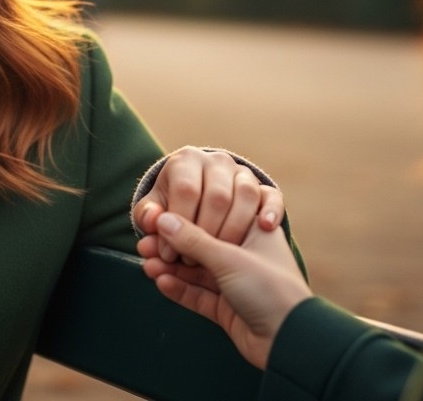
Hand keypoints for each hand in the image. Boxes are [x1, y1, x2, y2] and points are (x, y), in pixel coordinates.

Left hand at [133, 147, 283, 263]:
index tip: (169, 255)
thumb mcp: (155, 214)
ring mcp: (242, 173)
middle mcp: (216, 161)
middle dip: (204, 234)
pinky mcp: (263, 188)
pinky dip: (272, 210)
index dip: (178, 225)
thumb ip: (150, 219)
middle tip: (192, 262)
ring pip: (246, 195)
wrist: (197, 203)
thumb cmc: (170, 212)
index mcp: (185, 161)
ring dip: (234, 229)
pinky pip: (272, 196)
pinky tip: (265, 226)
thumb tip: (153, 220)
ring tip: (219, 255)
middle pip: (217, 196)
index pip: (186, 190)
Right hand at [136, 204, 311, 368]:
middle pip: (203, 246)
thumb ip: (192, 239)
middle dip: (173, 245)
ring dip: (172, 267)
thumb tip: (163, 220)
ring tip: (147, 263)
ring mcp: (237, 284)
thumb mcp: (228, 257)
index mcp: (255, 232)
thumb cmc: (271, 289)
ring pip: (198, 272)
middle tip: (145, 244)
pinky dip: (180, 288)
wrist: (290, 341)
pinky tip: (161, 282)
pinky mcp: (228, 310)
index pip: (217, 216)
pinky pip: (199, 295)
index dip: (188, 217)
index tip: (160, 219)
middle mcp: (246, 256)